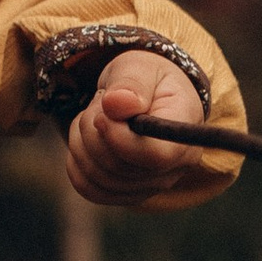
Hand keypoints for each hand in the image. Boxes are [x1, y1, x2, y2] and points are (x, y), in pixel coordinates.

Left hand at [66, 50, 205, 205]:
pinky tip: (85, 139)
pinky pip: (90, 188)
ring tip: (95, 116)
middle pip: (119, 167)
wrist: (149, 95)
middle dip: (93, 130)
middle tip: (100, 103)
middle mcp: (174, 168)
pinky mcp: (128, 193)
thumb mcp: (140, 67)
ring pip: (99, 178)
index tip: (101, 114)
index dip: (119, 139)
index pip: (155, 155)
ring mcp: (151, 185)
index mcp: (185, 134)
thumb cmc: (147, 79)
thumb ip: (131, 83)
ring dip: (82, 142)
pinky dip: (77, 162)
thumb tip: (116, 104)